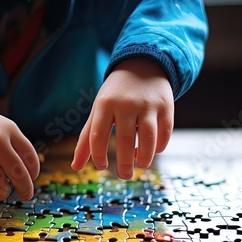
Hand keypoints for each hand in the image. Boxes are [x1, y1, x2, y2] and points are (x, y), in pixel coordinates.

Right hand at [0, 105, 39, 200]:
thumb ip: (18, 147)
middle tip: (26, 195)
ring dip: (2, 193)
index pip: (30, 157)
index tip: (31, 178)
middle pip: (18, 174)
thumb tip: (27, 178)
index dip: (33, 173)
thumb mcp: (3, 127)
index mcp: (9, 129)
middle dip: (25, 189)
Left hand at [71, 57, 173, 178]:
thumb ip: (87, 139)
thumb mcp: (98, 111)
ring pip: (149, 140)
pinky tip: (152, 150)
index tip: (102, 166)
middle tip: (123, 176)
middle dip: (124, 165)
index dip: (99, 156)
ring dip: (145, 159)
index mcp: (104, 104)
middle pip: (124, 140)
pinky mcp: (166, 106)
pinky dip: (159, 148)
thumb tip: (75, 167)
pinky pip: (165, 134)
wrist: (142, 65)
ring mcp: (148, 105)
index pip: (98, 136)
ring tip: (140, 164)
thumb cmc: (115, 95)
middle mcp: (126, 104)